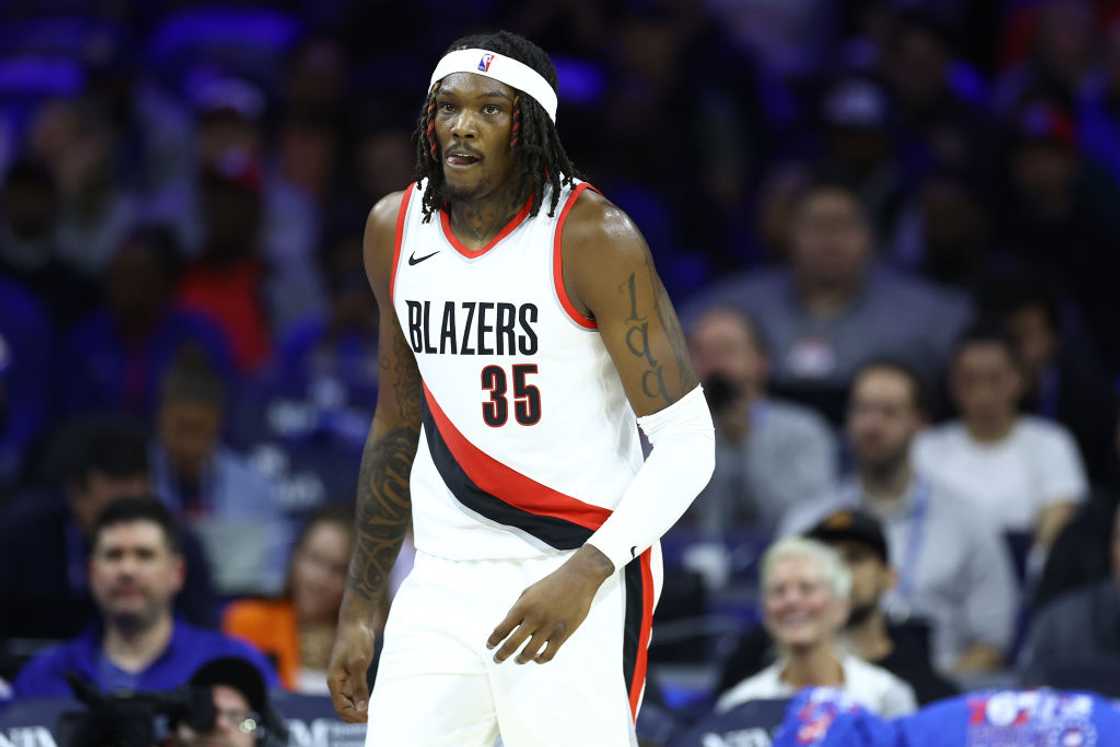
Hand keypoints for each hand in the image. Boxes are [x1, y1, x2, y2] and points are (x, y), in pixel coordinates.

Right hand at [327, 616, 376, 722]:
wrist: (356, 622)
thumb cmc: (355, 640)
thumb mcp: (358, 663)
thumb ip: (359, 686)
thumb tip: (362, 708)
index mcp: (335, 682)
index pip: (341, 708)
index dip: (354, 716)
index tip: (370, 718)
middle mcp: (338, 683)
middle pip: (345, 707)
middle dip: (358, 715)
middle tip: (375, 716)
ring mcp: (345, 678)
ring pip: (352, 700)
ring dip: (361, 707)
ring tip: (377, 710)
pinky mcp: (353, 673)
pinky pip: (357, 691)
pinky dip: (365, 698)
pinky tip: (376, 699)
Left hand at [487, 545, 613, 664]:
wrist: (577, 579)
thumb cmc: (551, 584)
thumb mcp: (529, 592)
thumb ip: (517, 610)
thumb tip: (507, 630)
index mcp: (523, 606)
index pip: (502, 629)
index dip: (493, 641)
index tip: (490, 646)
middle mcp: (534, 618)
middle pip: (512, 644)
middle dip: (501, 655)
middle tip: (497, 659)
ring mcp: (549, 627)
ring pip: (529, 653)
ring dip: (520, 659)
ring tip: (518, 660)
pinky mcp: (562, 634)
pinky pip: (548, 655)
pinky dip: (540, 660)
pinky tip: (536, 658)